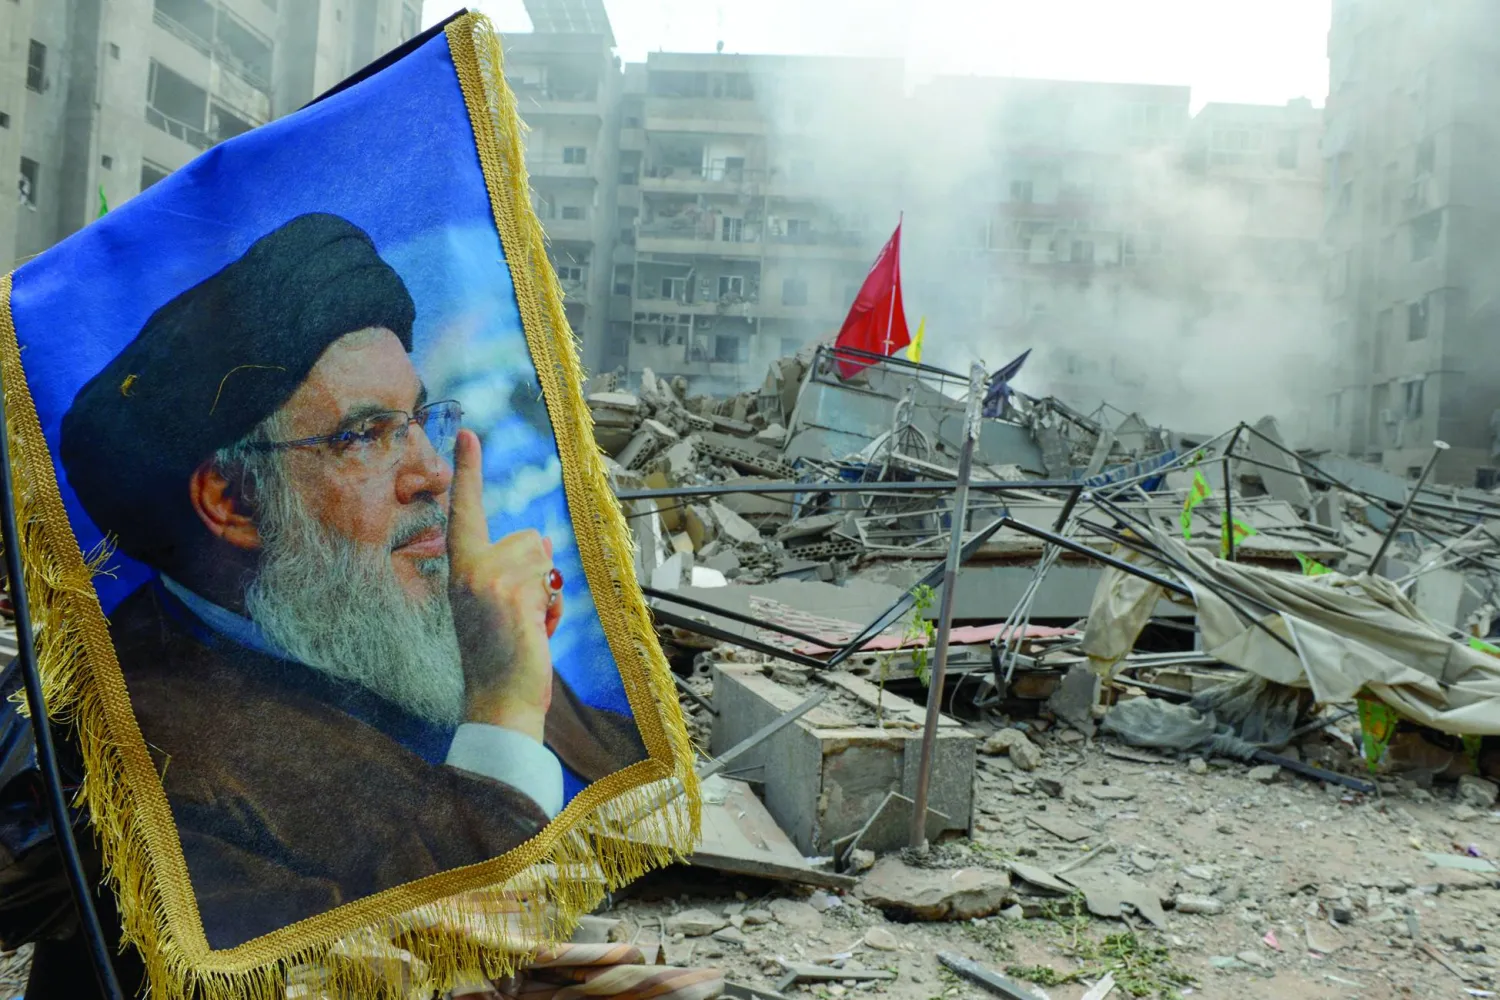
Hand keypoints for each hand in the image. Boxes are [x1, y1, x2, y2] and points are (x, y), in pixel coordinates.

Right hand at [447, 429, 555, 741]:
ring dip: (548, 593)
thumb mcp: (497, 604)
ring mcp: (486, 580)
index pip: (464, 512)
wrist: (498, 699)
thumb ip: (511, 569)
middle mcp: (467, 570)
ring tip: (528, 626)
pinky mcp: (508, 593)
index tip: (469, 433)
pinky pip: (550, 580)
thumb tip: (541, 538)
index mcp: (460, 571)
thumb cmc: (501, 656)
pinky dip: (552, 607)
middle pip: (529, 540)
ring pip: (543, 558)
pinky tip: (535, 634)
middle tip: (523, 618)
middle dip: (540, 576)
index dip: (468, 471)